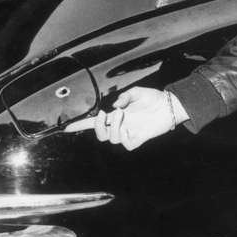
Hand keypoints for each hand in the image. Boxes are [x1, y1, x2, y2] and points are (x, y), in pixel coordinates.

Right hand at [64, 87, 187, 150]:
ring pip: (111, 139)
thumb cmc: (153, 98)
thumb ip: (124, 97)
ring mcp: (129, 133)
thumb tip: (114, 107)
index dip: (80, 126)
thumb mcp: (135, 92)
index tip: (67, 128)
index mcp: (115, 116)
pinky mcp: (139, 139)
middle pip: (100, 135)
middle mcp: (120, 126)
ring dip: (113, 126)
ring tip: (123, 113)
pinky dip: (124, 136)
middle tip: (105, 114)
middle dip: (97, 126)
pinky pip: (126, 144)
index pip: (94, 123)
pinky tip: (129, 127)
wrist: (169, 105)